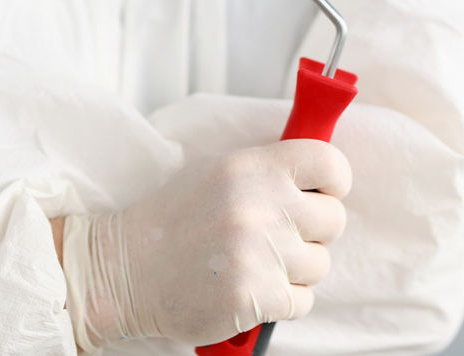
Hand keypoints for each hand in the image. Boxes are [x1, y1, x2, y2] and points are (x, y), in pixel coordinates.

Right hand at [62, 139, 351, 349]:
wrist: (127, 269)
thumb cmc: (181, 218)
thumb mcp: (226, 172)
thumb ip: (275, 172)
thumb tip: (326, 178)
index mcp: (256, 167)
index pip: (331, 164)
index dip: (336, 181)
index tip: (326, 192)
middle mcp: (262, 206)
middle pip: (334, 220)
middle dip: (314, 231)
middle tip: (282, 234)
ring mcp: (260, 253)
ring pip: (320, 264)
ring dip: (297, 268)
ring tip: (258, 260)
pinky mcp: (255, 297)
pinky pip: (303, 299)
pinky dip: (284, 299)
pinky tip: (254, 286)